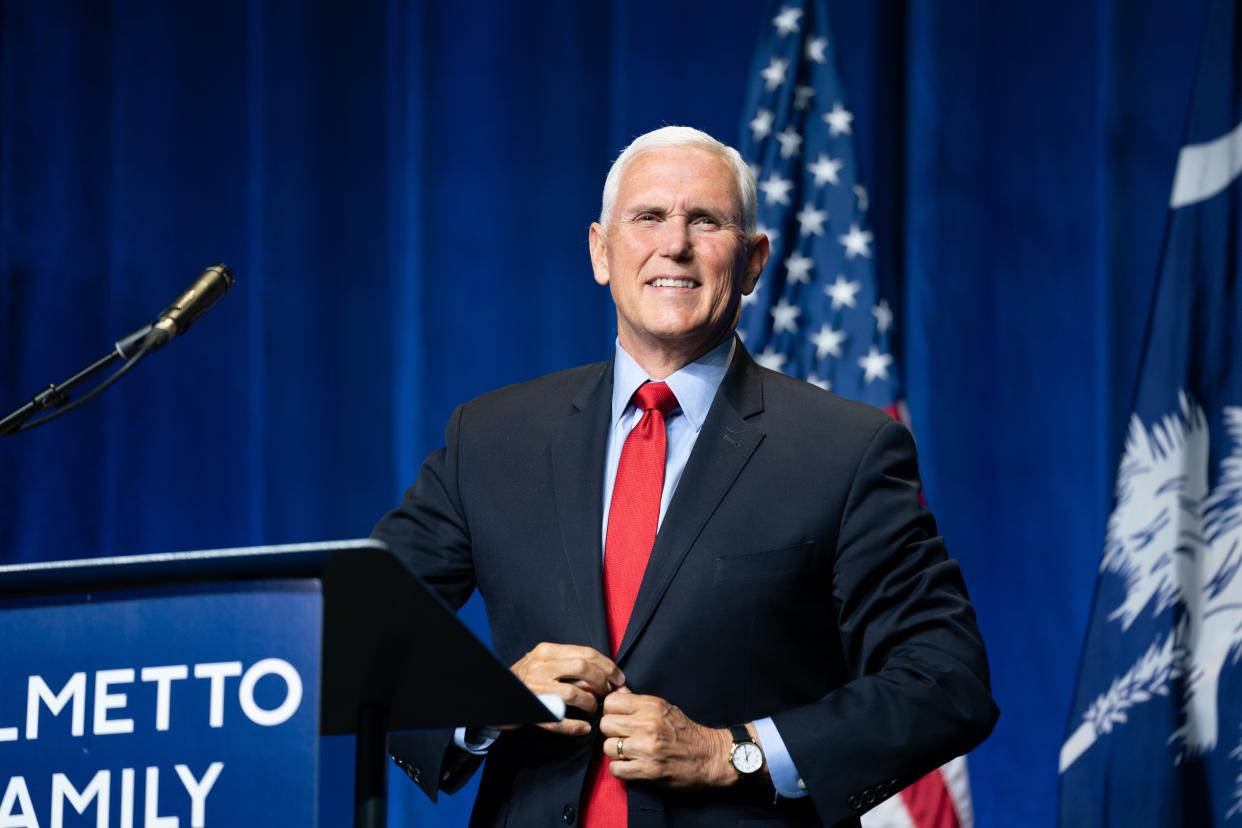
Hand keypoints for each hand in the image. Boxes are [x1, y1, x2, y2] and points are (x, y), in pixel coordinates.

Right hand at [506, 643, 624, 735]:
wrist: (493, 696)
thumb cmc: (525, 680)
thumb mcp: (544, 664)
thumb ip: (569, 667)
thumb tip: (603, 677)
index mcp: (547, 651)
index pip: (586, 653)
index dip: (608, 666)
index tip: (619, 679)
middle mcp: (540, 666)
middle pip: (583, 669)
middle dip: (602, 682)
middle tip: (608, 694)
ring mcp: (535, 689)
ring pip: (574, 694)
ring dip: (590, 703)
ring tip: (594, 708)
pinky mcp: (532, 710)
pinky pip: (559, 720)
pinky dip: (575, 726)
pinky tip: (584, 728)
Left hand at [598, 688, 740, 788]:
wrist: (710, 757)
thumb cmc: (687, 732)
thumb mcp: (665, 708)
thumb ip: (639, 703)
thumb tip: (617, 692)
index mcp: (651, 706)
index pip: (611, 702)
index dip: (611, 711)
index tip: (618, 718)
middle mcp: (647, 725)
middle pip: (606, 724)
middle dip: (611, 732)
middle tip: (623, 737)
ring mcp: (646, 748)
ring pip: (608, 747)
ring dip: (616, 752)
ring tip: (629, 753)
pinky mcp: (647, 770)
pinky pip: (615, 769)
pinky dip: (620, 769)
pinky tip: (631, 766)